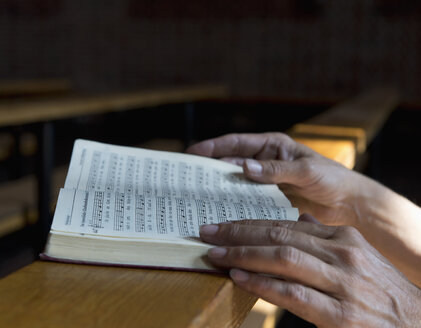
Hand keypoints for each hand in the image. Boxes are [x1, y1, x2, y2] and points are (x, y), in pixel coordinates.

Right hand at [187, 133, 366, 225]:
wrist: (349, 204)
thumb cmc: (332, 179)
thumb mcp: (306, 171)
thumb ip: (276, 169)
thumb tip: (243, 168)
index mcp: (272, 146)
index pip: (237, 143)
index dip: (213, 147)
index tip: (193, 153)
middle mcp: (264, 162)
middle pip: (230, 163)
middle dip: (209, 169)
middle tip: (187, 177)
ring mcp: (264, 182)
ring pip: (235, 183)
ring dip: (218, 189)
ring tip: (197, 196)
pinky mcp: (267, 200)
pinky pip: (245, 200)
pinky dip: (233, 205)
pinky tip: (220, 212)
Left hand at [199, 216, 420, 327]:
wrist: (417, 325)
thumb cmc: (380, 291)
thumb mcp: (357, 257)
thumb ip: (324, 240)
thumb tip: (296, 223)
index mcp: (343, 238)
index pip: (286, 224)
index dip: (250, 223)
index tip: (223, 223)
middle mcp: (342, 254)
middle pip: (280, 236)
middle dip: (239, 233)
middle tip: (208, 232)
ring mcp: (342, 283)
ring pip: (283, 259)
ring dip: (243, 255)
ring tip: (215, 254)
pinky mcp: (340, 314)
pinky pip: (293, 294)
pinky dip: (262, 284)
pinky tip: (239, 278)